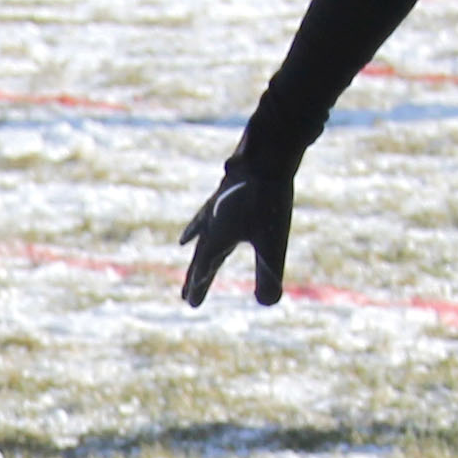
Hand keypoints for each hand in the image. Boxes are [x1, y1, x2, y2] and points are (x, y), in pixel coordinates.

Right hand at [177, 153, 294, 306]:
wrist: (265, 153)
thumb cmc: (268, 200)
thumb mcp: (273, 241)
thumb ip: (269, 274)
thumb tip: (268, 303)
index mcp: (217, 238)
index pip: (204, 269)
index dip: (199, 287)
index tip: (191, 304)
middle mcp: (212, 223)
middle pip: (200, 254)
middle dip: (195, 275)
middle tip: (186, 294)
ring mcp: (217, 204)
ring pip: (203, 226)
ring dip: (195, 240)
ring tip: (184, 244)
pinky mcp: (228, 188)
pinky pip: (212, 205)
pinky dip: (208, 210)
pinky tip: (210, 207)